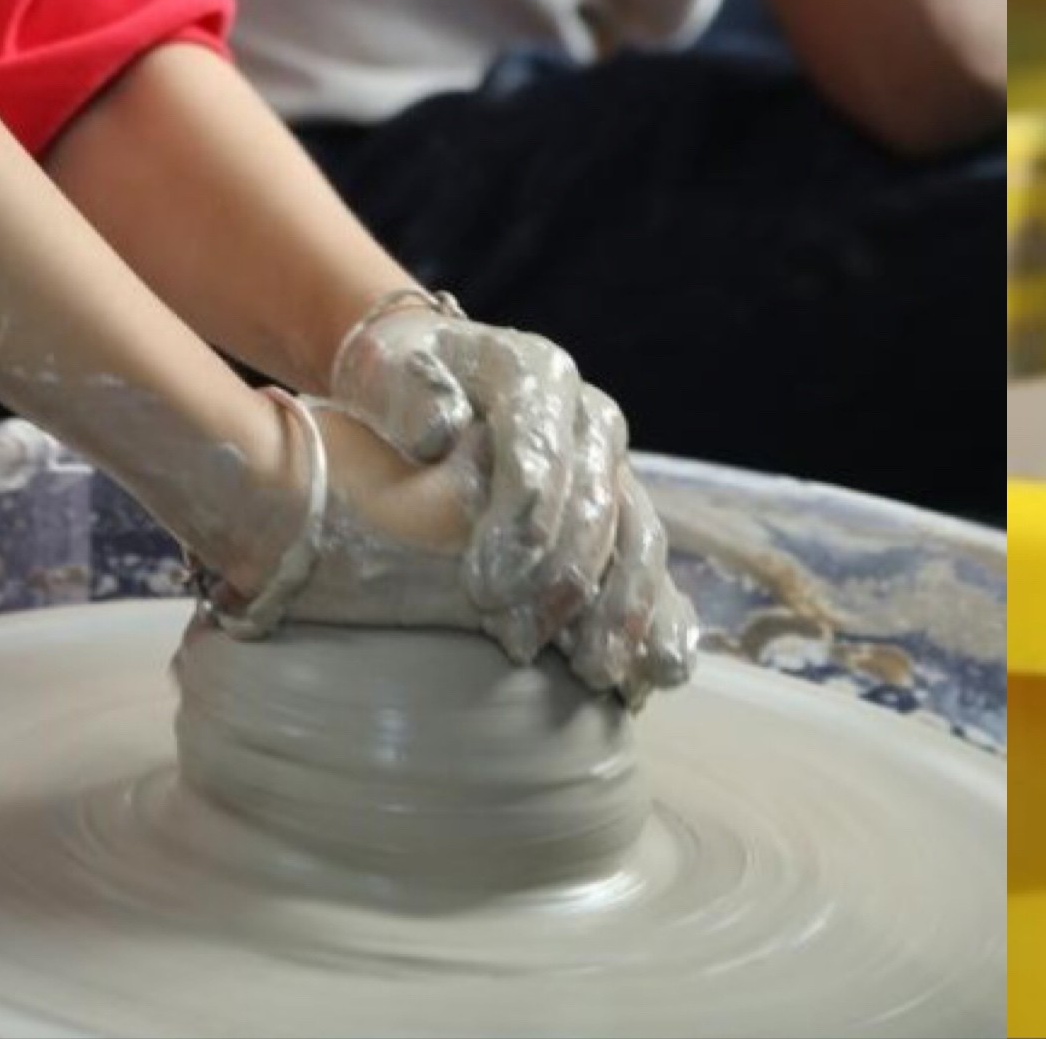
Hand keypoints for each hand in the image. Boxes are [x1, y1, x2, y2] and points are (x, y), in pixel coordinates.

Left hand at [301, 298, 696, 701]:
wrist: (429, 383)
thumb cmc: (398, 387)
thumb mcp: (384, 372)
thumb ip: (406, 392)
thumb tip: (438, 433)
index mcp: (535, 372)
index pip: (540, 443)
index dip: (522, 514)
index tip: (484, 584)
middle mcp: (587, 417)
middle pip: (596, 498)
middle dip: (563, 576)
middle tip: (519, 642)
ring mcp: (613, 468)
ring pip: (638, 535)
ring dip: (620, 608)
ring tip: (594, 672)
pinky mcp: (622, 513)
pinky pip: (649, 568)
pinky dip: (661, 619)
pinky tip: (657, 672)